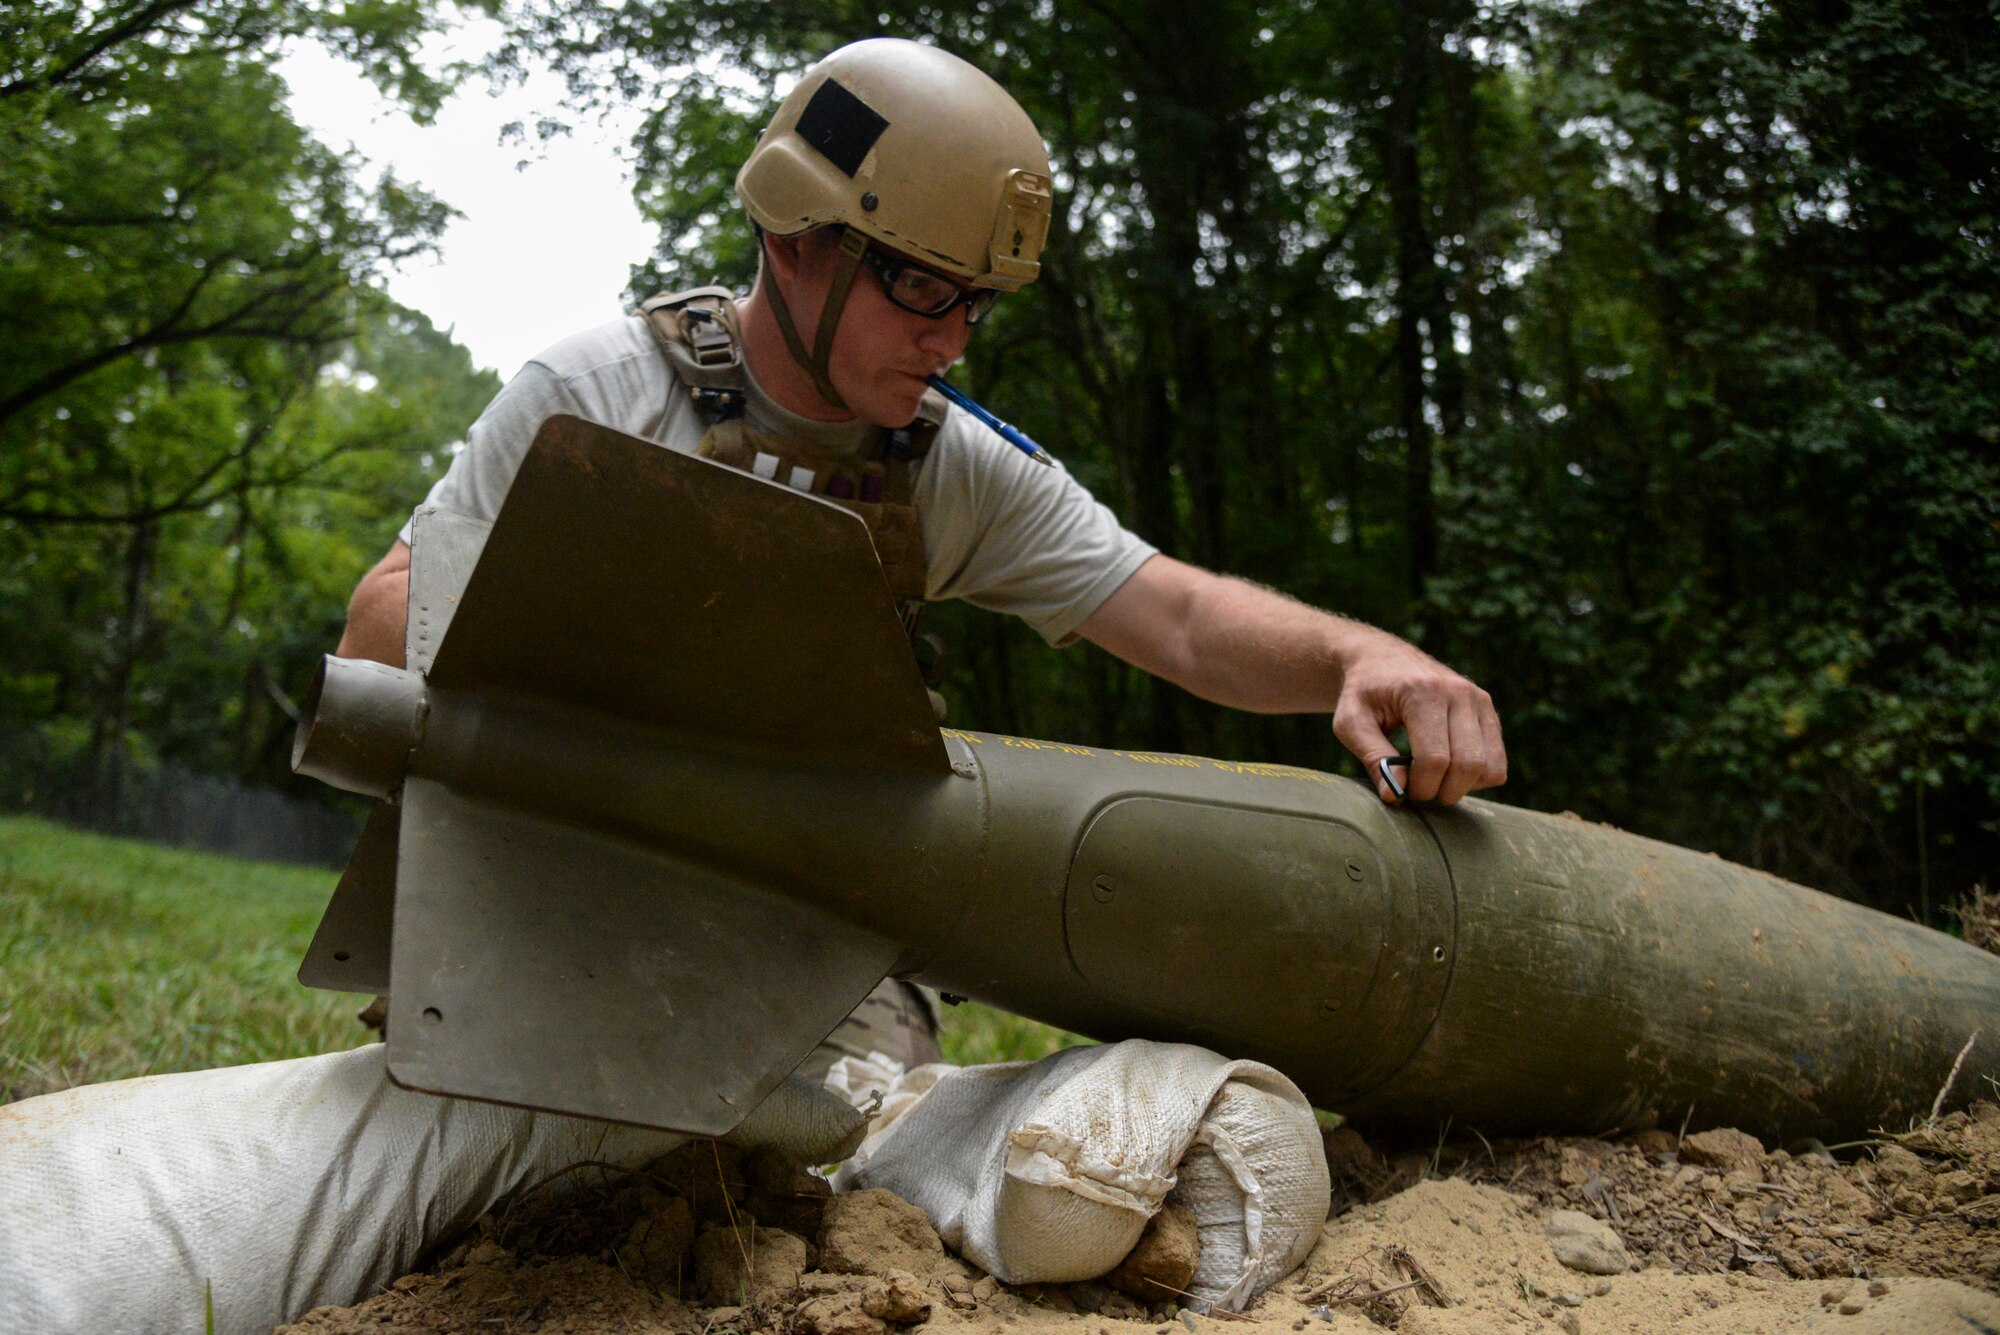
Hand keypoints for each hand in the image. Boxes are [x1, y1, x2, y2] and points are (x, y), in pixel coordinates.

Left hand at [1330, 637, 1505, 804]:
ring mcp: (1478, 699)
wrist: (1380, 658)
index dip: (1420, 786)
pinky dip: (1477, 777)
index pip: (1435, 759)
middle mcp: (1459, 692)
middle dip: (1442, 791)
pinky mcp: (1487, 709)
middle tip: (1417, 790)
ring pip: (1490, 767)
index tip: (1401, 789)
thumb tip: (1394, 795)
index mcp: (1423, 692)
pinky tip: (1449, 770)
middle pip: (1468, 764)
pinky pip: (1497, 761)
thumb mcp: (1351, 723)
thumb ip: (1373, 758)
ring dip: (1462, 787)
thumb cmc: (1362, 693)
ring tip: (1433, 780)